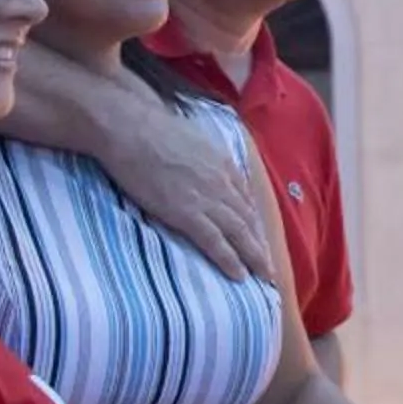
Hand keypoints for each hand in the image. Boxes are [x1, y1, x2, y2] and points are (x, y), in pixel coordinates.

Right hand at [110, 112, 273, 283]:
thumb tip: (200, 160)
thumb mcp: (191, 137)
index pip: (243, 197)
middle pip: (247, 218)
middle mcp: (222, 183)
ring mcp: (207, 200)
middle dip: (260, 243)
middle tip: (270, 265)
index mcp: (222, 163)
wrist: (132, 130)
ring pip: (240, 233)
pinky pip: (215, 242)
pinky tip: (239, 275)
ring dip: (254, 257)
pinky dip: (229, 260)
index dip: (252, 218)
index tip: (258, 234)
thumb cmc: (151, 128)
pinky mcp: (188, 214)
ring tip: (264, 275)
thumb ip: (202, 154)